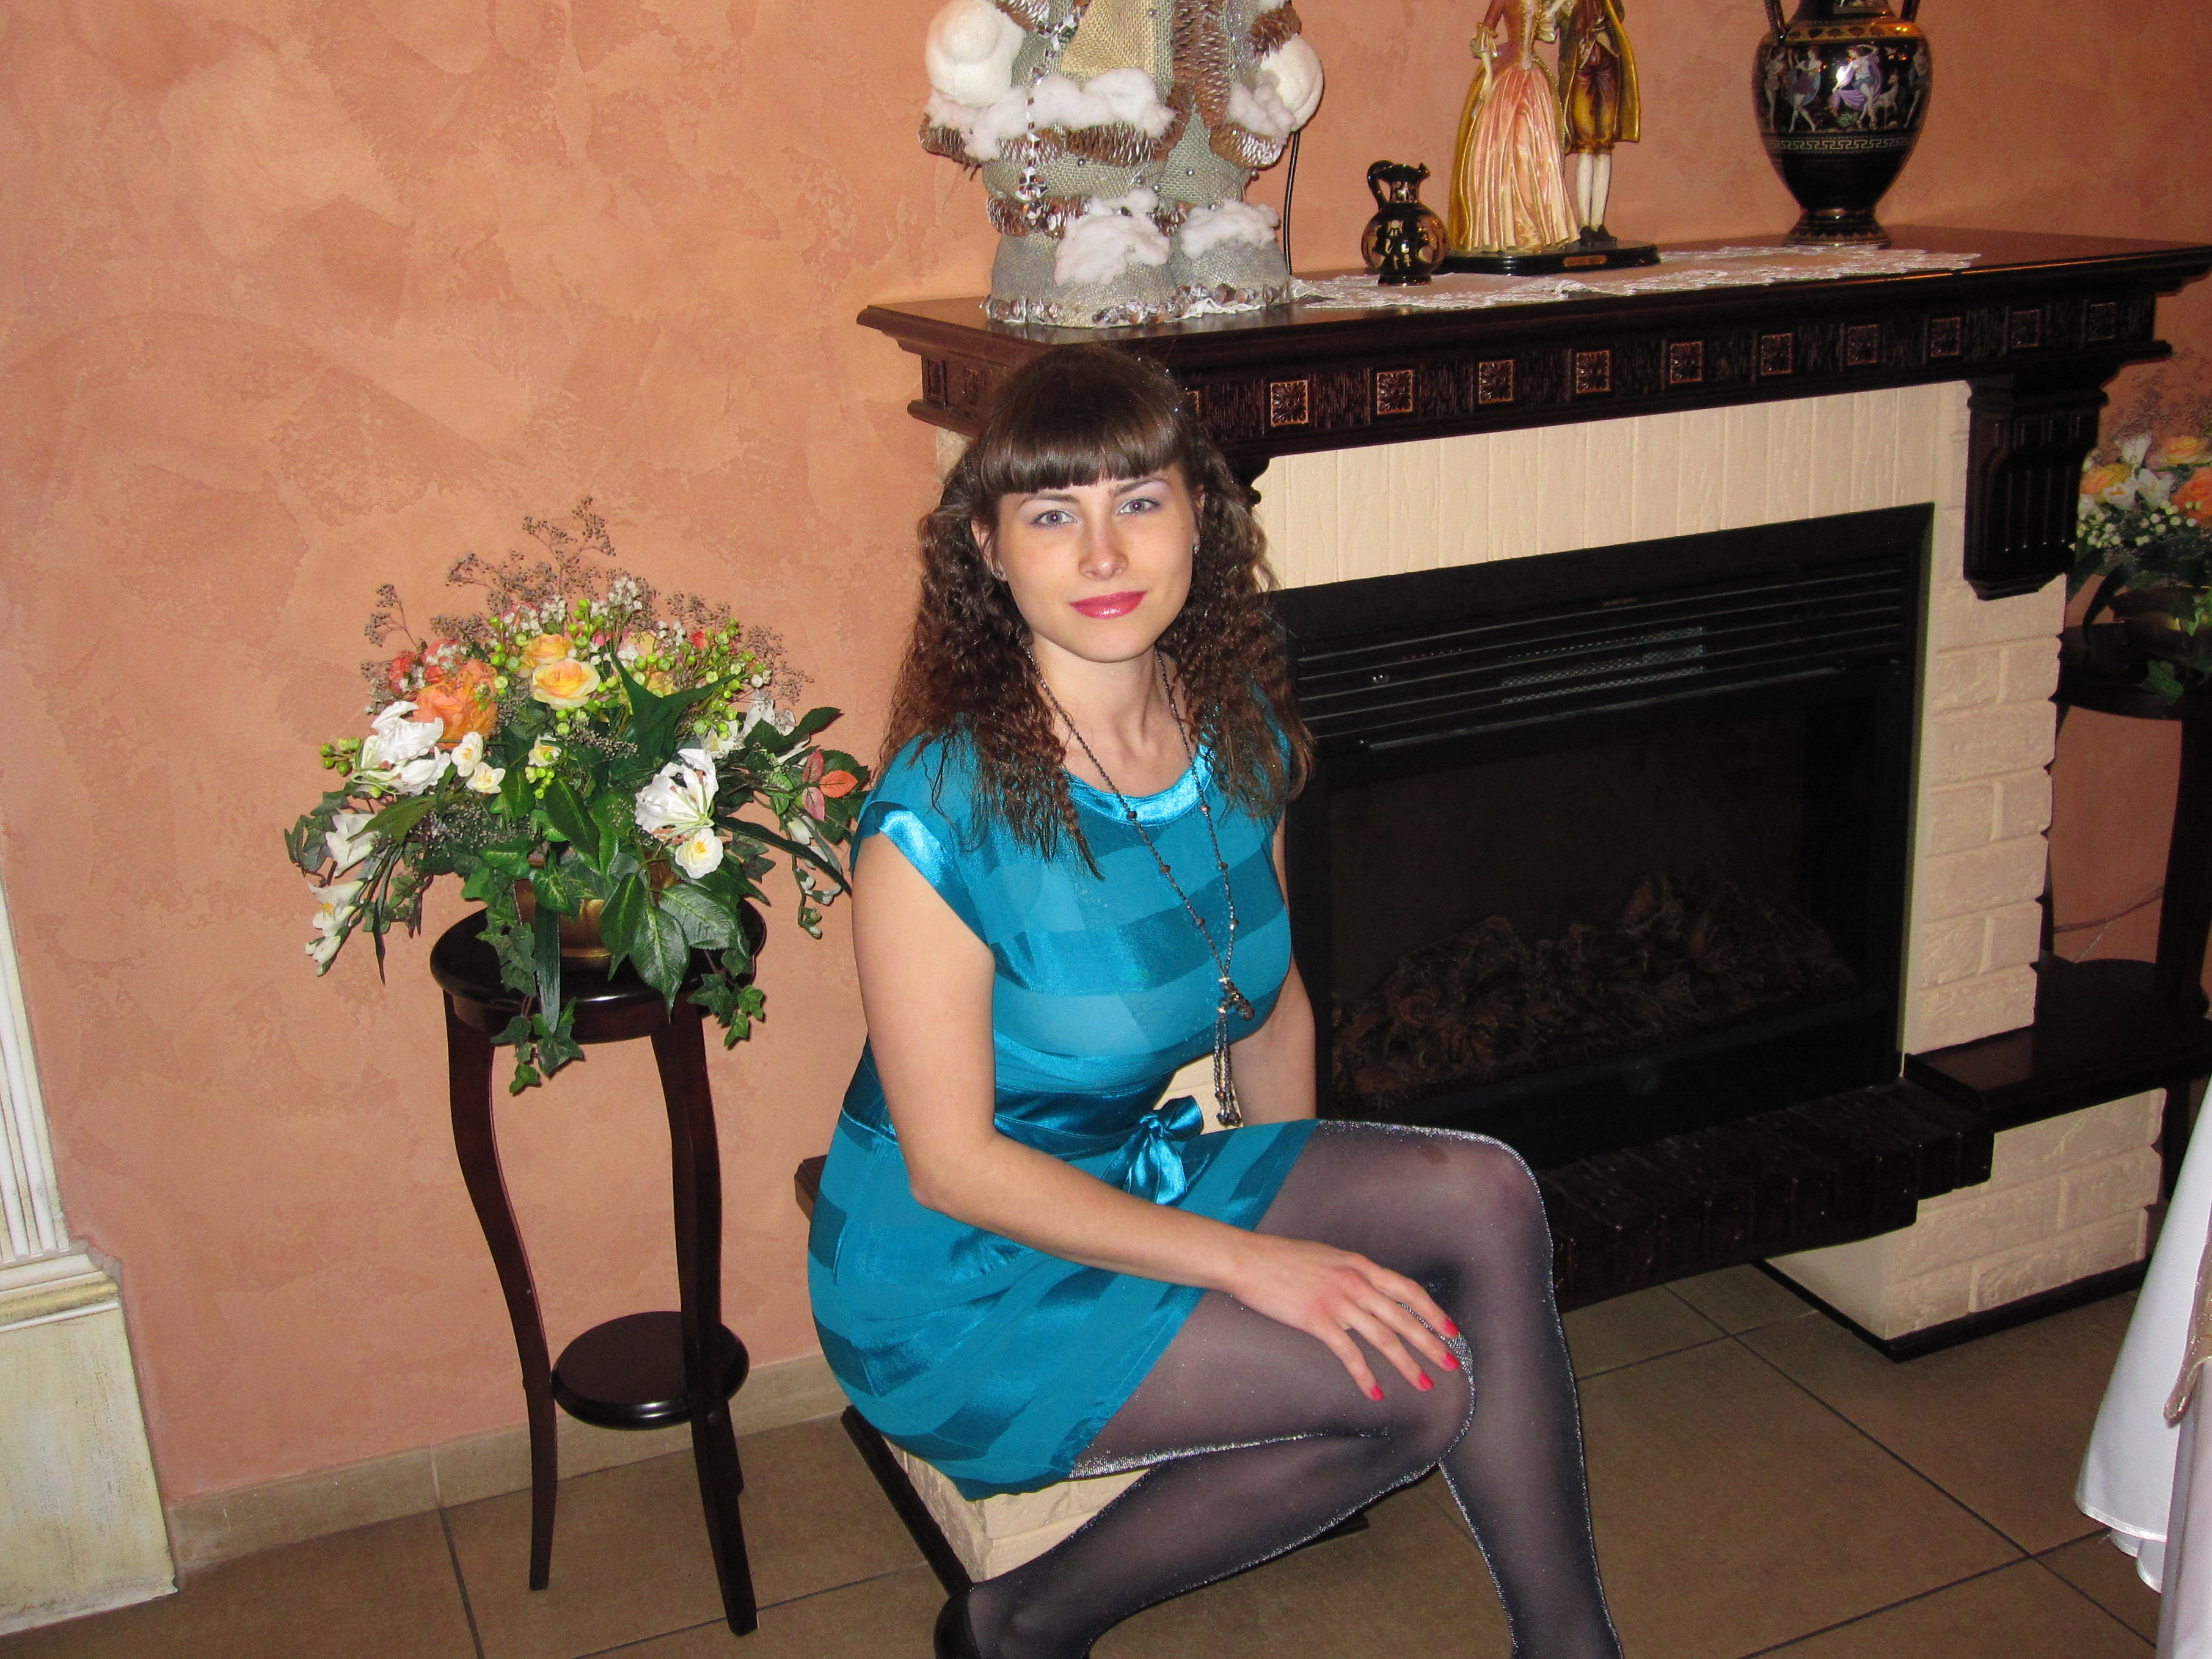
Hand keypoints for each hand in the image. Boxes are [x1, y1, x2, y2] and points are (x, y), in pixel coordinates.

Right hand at [1225, 1234, 1460, 1400]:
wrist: (1248, 1259)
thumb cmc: (1282, 1258)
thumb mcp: (1327, 1258)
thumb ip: (1351, 1275)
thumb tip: (1368, 1295)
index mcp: (1359, 1265)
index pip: (1407, 1289)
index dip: (1432, 1311)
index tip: (1450, 1330)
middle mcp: (1355, 1282)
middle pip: (1403, 1316)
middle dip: (1430, 1343)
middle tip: (1450, 1364)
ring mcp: (1337, 1301)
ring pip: (1383, 1337)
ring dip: (1406, 1364)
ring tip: (1423, 1384)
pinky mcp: (1317, 1320)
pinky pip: (1349, 1353)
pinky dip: (1365, 1376)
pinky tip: (1375, 1392)